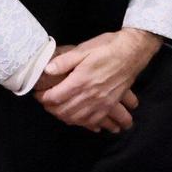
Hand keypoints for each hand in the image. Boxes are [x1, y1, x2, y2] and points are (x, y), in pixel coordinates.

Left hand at [38, 29, 159, 132]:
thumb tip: (46, 70)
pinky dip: (82, 123)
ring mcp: (101, 104)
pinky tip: (78, 119)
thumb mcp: (84, 49)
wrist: (132, 52)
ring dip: (64, 117)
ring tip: (58, 110)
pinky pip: (93, 122)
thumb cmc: (107, 48)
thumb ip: (64, 61)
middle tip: (46, 103)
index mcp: (80, 82)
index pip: (55, 98)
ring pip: (77, 119)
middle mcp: (89, 96)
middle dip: (51, 109)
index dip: (43, 98)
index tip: (38, 94)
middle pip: (64, 111)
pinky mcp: (109, 106)